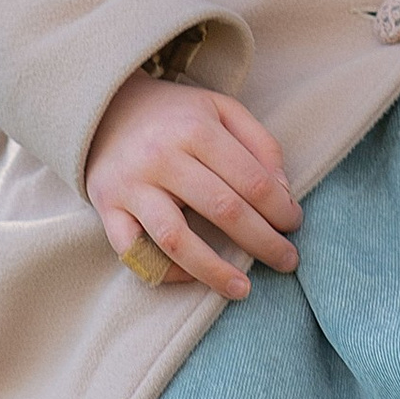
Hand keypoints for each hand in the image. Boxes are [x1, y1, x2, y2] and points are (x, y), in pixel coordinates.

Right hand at [84, 73, 300, 300]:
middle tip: (287, 261)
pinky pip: (133, 250)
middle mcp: (161, 157)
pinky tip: (191, 278)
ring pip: (176, 239)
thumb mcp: (222, 110)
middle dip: (264, 242)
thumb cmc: (176, 116)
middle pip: (224, 210)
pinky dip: (161, 270)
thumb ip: (260, 144)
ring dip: (214, 270)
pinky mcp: (107, 207)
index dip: (281, 210)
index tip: (294, 225)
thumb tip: (283, 194)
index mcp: (196, 130)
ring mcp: (131, 185)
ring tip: (243, 290)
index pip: (252, 181)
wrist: (105, 108)